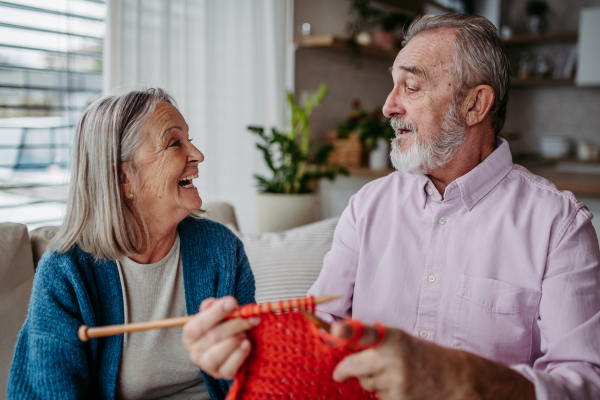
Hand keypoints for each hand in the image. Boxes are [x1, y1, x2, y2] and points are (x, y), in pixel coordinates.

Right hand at [182, 296, 259, 379]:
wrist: (233, 342)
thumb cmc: (223, 326)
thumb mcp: (217, 313)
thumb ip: (213, 306)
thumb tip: (211, 303)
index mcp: (190, 334)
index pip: (198, 325)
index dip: (215, 313)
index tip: (232, 302)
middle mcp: (194, 351)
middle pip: (212, 338)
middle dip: (235, 325)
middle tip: (250, 318)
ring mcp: (206, 366)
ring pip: (216, 356)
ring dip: (235, 341)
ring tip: (245, 334)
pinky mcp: (221, 374)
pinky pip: (229, 368)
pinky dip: (240, 354)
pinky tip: (246, 344)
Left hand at [331, 321, 534, 399]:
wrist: (455, 379)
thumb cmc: (422, 355)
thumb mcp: (400, 339)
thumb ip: (374, 341)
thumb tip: (342, 342)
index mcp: (393, 338)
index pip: (367, 332)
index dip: (349, 331)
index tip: (335, 330)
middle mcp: (394, 359)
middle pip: (354, 367)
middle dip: (346, 371)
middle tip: (339, 374)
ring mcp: (397, 383)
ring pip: (366, 385)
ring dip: (373, 382)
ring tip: (396, 376)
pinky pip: (378, 398)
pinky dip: (384, 395)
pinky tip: (401, 389)